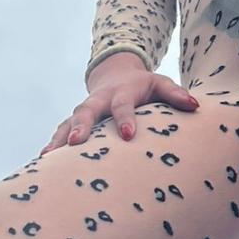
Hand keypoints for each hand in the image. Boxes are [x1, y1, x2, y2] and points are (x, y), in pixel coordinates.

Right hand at [39, 56, 197, 153]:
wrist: (116, 75)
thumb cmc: (144, 86)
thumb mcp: (161, 84)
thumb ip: (176, 94)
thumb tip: (195, 105)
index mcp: (122, 92)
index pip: (123, 105)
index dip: (125, 118)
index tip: (127, 135)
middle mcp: (99, 101)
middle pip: (87, 111)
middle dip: (81, 126)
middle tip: (75, 143)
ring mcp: (84, 111)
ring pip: (68, 123)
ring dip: (59, 140)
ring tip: (48, 159)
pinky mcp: (74, 121)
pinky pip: (60, 133)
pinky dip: (52, 145)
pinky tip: (43, 163)